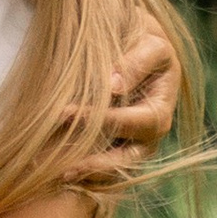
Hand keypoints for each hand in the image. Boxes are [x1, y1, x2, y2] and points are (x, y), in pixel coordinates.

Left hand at [54, 20, 182, 190]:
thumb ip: (134, 63)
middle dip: (96, 165)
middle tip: (64, 169)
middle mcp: (149, 136)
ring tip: (57, 175)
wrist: (136, 46)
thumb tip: (113, 87)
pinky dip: (82, 173)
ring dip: (86, 174)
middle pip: (128, 159)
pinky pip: (101, 170)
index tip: (67, 113)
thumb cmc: (144, 42)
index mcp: (160, 110)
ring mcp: (132, 147)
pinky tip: (56, 171)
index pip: (135, 123)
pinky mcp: (114, 150)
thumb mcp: (149, 45)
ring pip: (113, 171)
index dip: (105, 120)